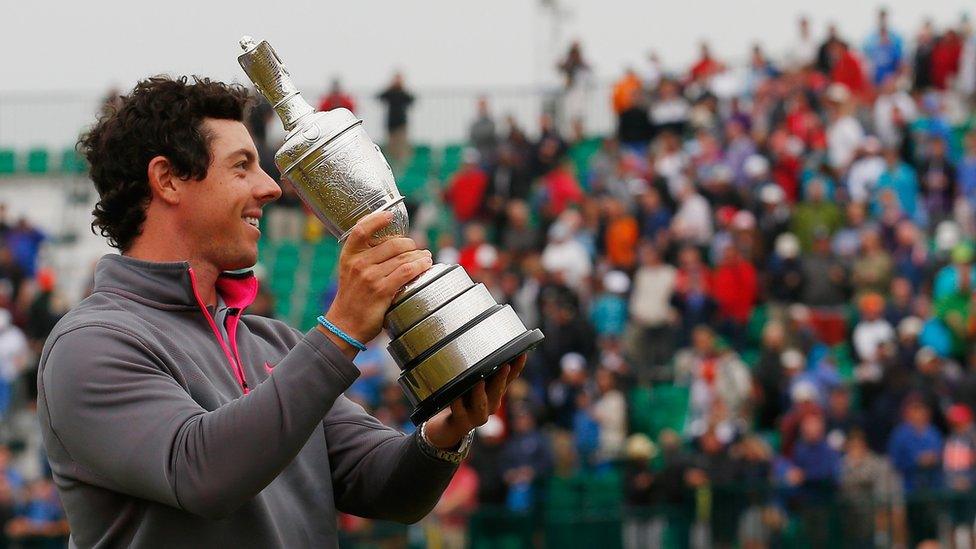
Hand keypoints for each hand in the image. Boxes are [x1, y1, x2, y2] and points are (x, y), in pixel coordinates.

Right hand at [322, 211, 431, 355]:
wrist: (344, 325)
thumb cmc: (352, 298)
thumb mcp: (350, 272)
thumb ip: (366, 257)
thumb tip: (393, 244)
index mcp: (349, 256)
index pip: (360, 229)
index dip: (376, 219)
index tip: (389, 215)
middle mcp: (358, 264)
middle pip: (392, 244)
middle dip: (410, 244)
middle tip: (417, 248)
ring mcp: (370, 277)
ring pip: (403, 258)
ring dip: (419, 256)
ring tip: (426, 258)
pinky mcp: (382, 291)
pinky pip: (406, 272)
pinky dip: (420, 266)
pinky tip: (425, 266)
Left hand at [424, 354, 526, 448]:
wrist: (451, 426)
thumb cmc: (466, 400)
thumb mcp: (477, 384)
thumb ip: (483, 370)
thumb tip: (484, 344)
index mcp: (496, 393)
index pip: (510, 378)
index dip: (517, 367)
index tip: (522, 354)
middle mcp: (491, 404)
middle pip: (498, 391)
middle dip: (501, 378)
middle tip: (504, 366)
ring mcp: (477, 414)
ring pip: (481, 404)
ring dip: (480, 393)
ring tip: (478, 382)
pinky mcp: (462, 422)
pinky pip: (459, 412)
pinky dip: (457, 404)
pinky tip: (455, 397)